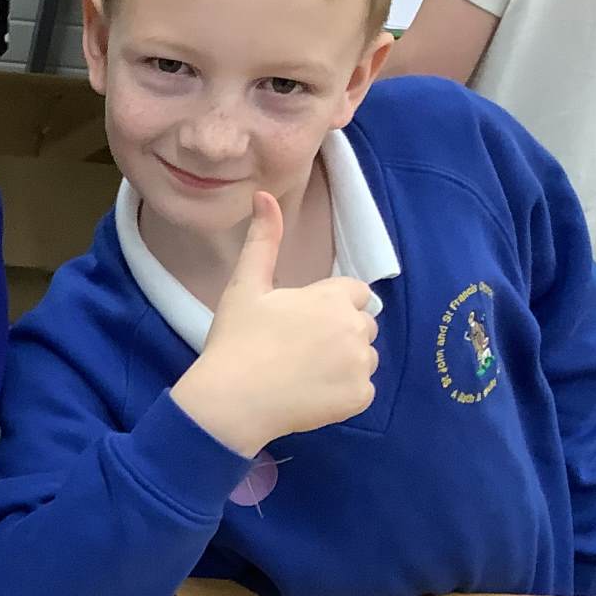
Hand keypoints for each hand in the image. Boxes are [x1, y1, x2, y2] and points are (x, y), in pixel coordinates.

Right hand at [171, 191, 379, 456]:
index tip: (299, 322)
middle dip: (339, 333)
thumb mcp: (246, 285)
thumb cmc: (236, 340)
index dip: (329, 306)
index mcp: (333, 297)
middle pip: (363, 325)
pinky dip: (343, 394)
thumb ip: (263, 240)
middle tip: (297, 350)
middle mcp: (355, 328)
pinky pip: (362, 390)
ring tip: (304, 373)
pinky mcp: (359, 397)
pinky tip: (310, 393)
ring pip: (364, 357)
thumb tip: (264, 194)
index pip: (355, 293)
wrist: (231, 401)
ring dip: (344, 363)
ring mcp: (360, 365)